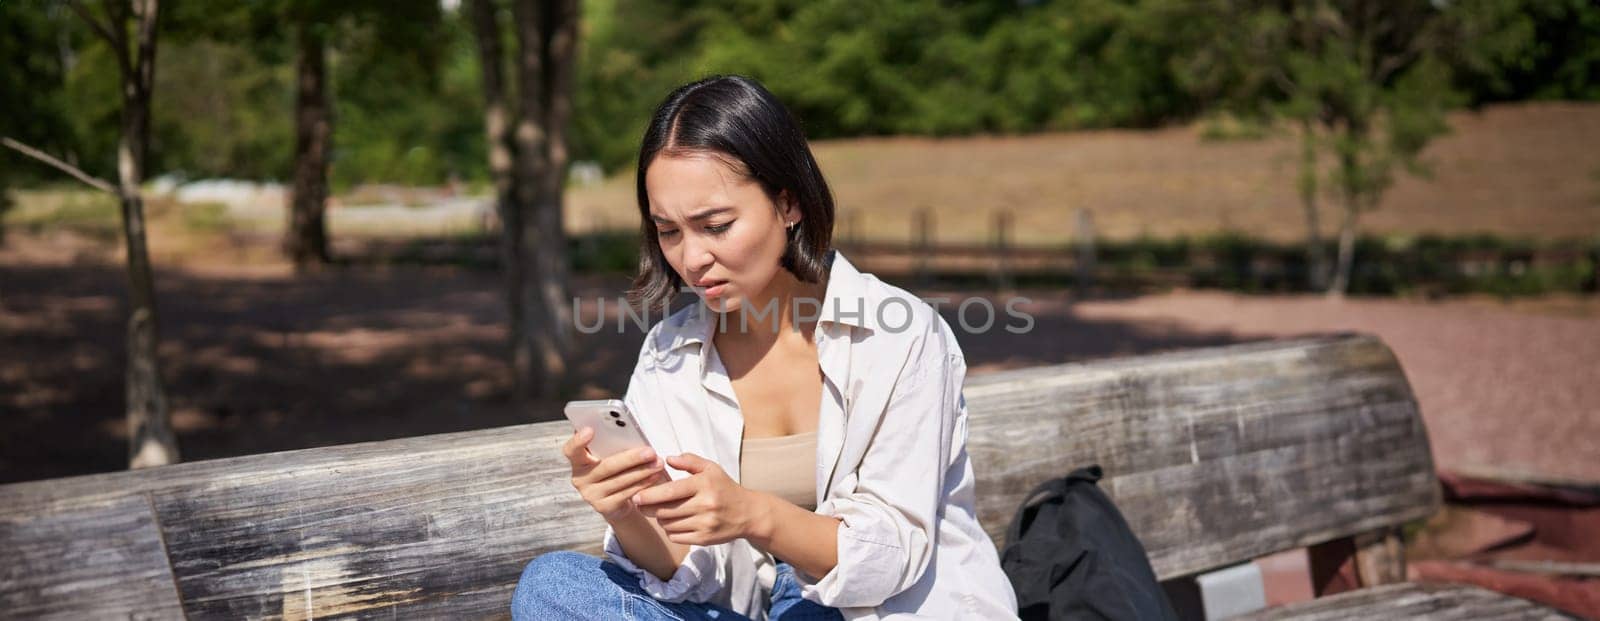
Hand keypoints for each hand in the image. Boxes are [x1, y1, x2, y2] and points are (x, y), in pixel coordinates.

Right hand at [562, 427, 668, 521]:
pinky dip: (643, 484)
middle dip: (631, 458)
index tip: (590, 430)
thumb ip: (612, 445)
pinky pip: (626, 494)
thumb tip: (630, 430)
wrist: (616, 500)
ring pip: (619, 481)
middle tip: (650, 452)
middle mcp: (580, 478)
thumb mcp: (610, 455)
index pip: (571, 450)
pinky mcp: (604, 507)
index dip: (578, 441)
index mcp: (579, 461)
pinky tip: (655, 477)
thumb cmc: (615, 469)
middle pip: (606, 466)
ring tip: (658, 463)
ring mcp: (591, 495)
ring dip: (642, 471)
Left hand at [633, 453, 768, 545]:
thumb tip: (667, 459)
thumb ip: (689, 461)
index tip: (636, 496)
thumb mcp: (711, 468)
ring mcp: (705, 524)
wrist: (748, 513)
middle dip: (649, 508)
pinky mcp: (704, 539)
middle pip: (665, 510)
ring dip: (660, 519)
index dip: (650, 495)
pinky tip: (674, 522)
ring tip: (662, 511)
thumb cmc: (725, 488)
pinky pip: (676, 537)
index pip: (671, 492)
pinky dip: (670, 531)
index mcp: (704, 485)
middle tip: (642, 504)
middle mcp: (705, 505)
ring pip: (668, 524)